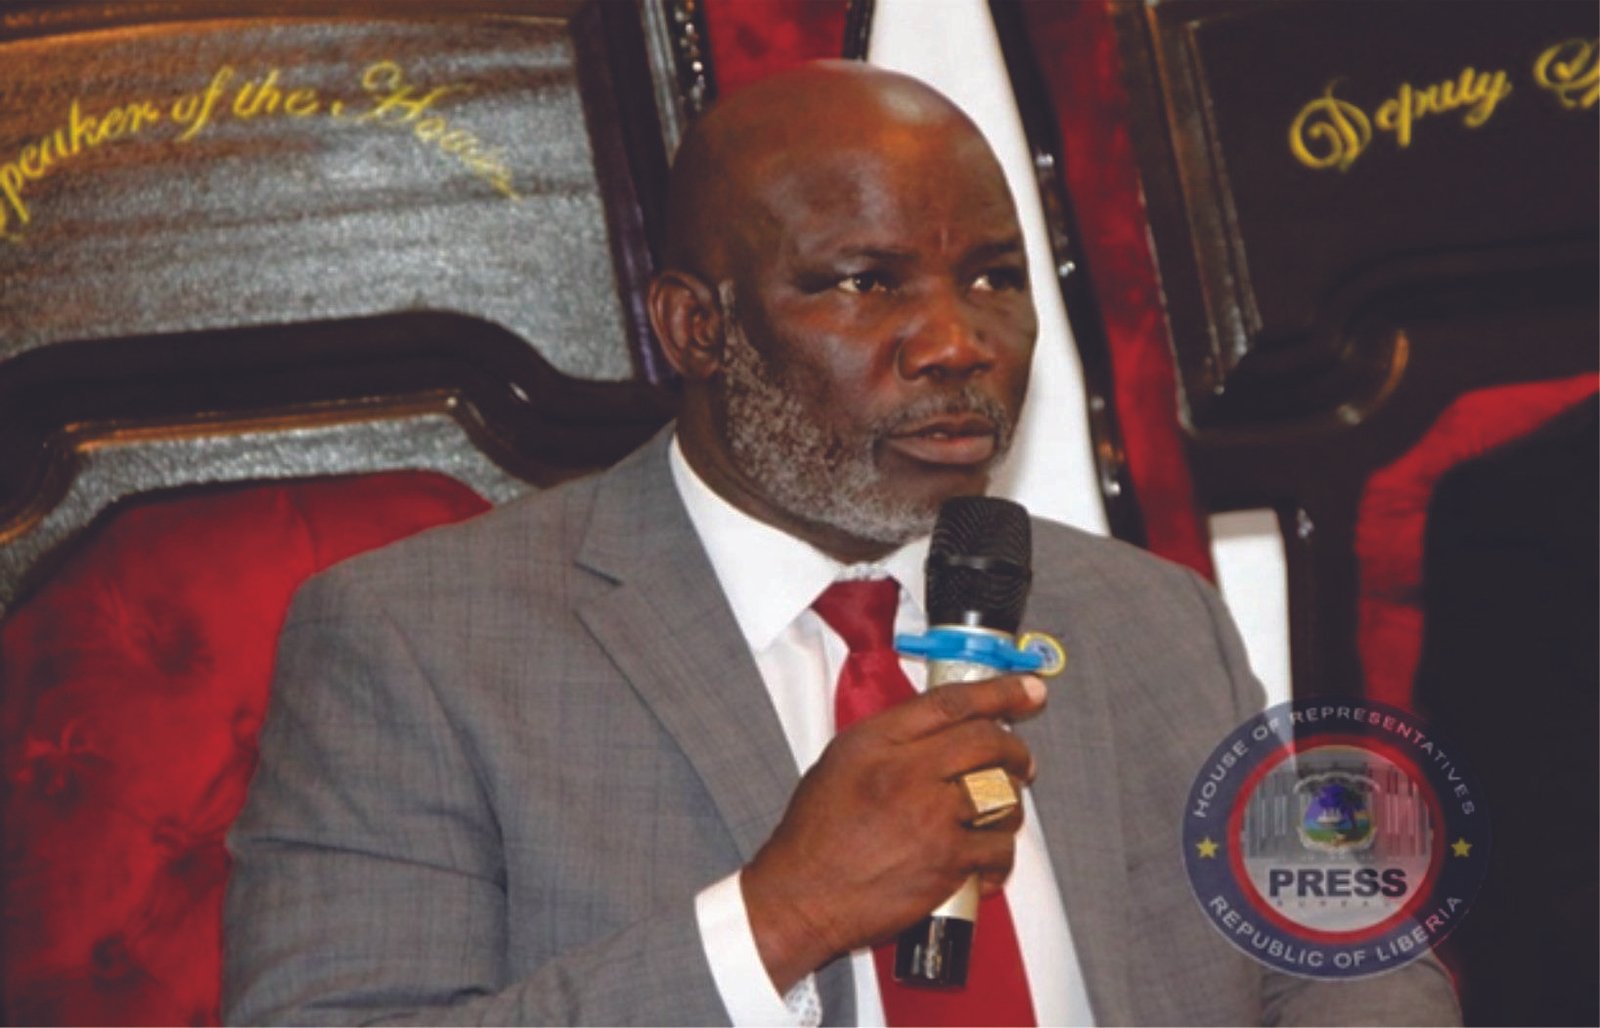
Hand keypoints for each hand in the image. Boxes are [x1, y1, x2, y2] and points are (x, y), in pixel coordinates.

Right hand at [741, 673, 1046, 991]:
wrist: (801, 896)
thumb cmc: (814, 835)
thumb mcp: (840, 762)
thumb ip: (891, 739)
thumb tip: (943, 727)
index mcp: (878, 741)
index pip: (952, 702)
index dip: (1001, 691)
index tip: (1030, 689)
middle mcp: (907, 772)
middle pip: (988, 742)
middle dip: (1016, 751)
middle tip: (1021, 761)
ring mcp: (930, 818)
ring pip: (1003, 795)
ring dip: (1011, 805)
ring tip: (998, 814)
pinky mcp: (945, 863)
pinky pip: (999, 849)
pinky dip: (1000, 857)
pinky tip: (986, 862)